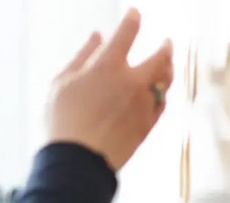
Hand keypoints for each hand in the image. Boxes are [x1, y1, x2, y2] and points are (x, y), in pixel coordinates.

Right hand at [46, 8, 174, 170]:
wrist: (77, 161)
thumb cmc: (62, 121)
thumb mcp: (61, 84)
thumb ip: (82, 57)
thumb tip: (97, 36)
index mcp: (108, 66)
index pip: (127, 32)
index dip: (133, 19)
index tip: (135, 13)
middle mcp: (133, 81)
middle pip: (160, 56)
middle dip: (165, 46)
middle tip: (167, 42)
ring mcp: (144, 104)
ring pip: (166, 80)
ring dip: (168, 68)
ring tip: (167, 64)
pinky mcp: (148, 124)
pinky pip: (162, 103)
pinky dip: (162, 93)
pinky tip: (159, 92)